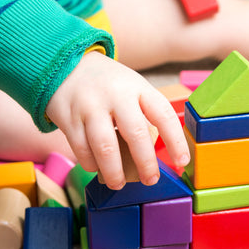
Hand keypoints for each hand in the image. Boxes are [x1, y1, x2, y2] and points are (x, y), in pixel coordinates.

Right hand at [45, 52, 189, 189]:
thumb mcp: (132, 87)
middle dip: (146, 163)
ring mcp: (90, 107)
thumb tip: (159, 154)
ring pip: (105, 147)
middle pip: (135, 133)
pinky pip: (82, 150)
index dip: (175, 141)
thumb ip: (145, 113)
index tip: (182, 162)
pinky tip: (97, 167)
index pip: (162, 114)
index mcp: (137, 87)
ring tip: (119, 183)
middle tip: (150, 180)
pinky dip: (91, 164)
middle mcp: (115, 95)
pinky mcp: (68, 119)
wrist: (66, 65)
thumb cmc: (108, 84)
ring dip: (114, 172)